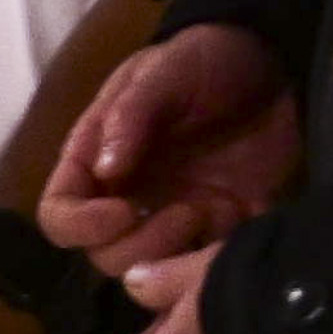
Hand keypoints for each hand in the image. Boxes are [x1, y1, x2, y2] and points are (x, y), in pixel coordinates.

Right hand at [41, 23, 300, 273]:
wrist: (272, 64)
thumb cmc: (204, 61)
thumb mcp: (165, 72)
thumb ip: (132, 115)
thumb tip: (105, 171)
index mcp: (97, 158)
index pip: (60, 214)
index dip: (82, 226)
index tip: (124, 210)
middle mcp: (128, 196)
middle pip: (103, 256)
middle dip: (142, 245)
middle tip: (188, 211)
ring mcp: (175, 216)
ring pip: (152, 272)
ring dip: (179, 257)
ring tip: (213, 213)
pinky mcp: (223, 228)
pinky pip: (210, 268)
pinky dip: (221, 261)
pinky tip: (243, 224)